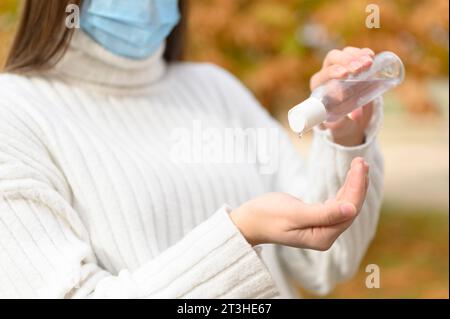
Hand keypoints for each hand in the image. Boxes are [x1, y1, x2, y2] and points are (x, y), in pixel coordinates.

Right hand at [230, 157, 368, 249]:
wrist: (249, 221)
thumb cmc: (267, 216)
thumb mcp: (294, 213)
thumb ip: (323, 213)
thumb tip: (351, 209)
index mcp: (322, 237)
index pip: (348, 211)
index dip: (356, 188)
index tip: (359, 167)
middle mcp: (326, 235)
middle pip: (349, 208)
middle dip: (357, 184)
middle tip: (361, 162)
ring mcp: (322, 229)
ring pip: (345, 205)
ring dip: (352, 185)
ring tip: (359, 165)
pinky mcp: (317, 221)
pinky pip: (336, 205)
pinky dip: (343, 190)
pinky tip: (349, 179)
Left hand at [310, 47, 375, 145]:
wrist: (345, 112)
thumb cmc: (338, 117)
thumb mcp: (338, 120)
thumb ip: (344, 119)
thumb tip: (354, 116)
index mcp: (318, 84)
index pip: (324, 74)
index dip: (333, 72)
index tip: (345, 75)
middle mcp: (326, 71)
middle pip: (332, 58)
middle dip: (346, 61)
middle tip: (359, 68)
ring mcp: (340, 64)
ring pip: (344, 53)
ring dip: (356, 55)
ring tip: (368, 63)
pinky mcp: (352, 62)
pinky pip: (356, 53)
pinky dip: (363, 53)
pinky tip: (370, 56)